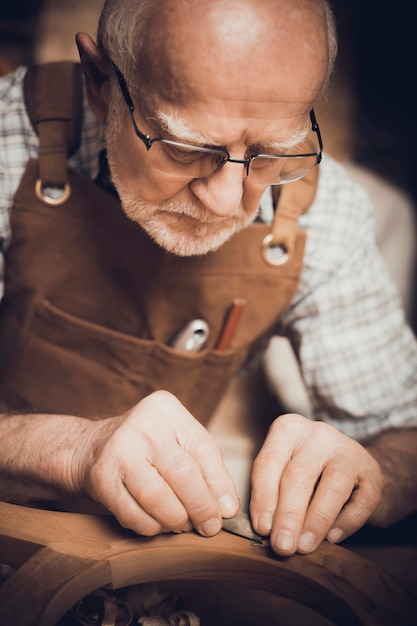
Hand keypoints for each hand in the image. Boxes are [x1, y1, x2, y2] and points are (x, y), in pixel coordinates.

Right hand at [74, 390, 239, 536]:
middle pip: (182, 472)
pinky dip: (152, 527)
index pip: (203, 447)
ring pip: (158, 497)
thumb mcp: (175, 441)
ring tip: (182, 525)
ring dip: (176, 520)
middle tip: (210, 526)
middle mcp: (142, 425)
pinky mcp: (101, 478)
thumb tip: (227, 507)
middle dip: (202, 507)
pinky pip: (134, 514)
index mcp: (165, 409)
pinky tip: (157, 524)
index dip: (219, 483)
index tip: (227, 509)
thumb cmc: (144, 447)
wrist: (90, 448)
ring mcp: (119, 450)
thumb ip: (203, 467)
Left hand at [250, 413, 381, 555]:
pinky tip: (332, 538)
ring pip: (333, 485)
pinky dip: (347, 522)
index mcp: (288, 430)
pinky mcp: (373, 471)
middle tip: (282, 546)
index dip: (264, 499)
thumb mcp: (283, 471)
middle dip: (288, 515)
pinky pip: (362, 500)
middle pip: (299, 475)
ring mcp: (348, 450)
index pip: (269, 463)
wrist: (351, 467)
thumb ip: (272, 494)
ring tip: (304, 546)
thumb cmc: (307, 472)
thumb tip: (264, 531)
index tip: (262, 529)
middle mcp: (317, 434)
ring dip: (316, 520)